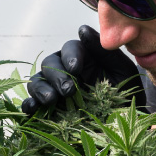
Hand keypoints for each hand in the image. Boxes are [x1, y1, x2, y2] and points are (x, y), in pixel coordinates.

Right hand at [21, 25, 142, 113]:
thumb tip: (82, 29)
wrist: (126, 126)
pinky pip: (31, 102)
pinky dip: (29, 103)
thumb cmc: (126, 95)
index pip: (70, 48)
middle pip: (50, 63)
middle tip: (68, 91)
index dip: (70, 56)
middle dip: (57, 75)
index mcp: (83, 57)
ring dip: (40, 88)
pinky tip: (33, 108)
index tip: (76, 69)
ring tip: (51, 100)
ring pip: (37, 80)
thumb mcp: (121, 70)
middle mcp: (66, 70)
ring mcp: (55, 89)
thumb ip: (103, 50)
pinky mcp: (48, 109)